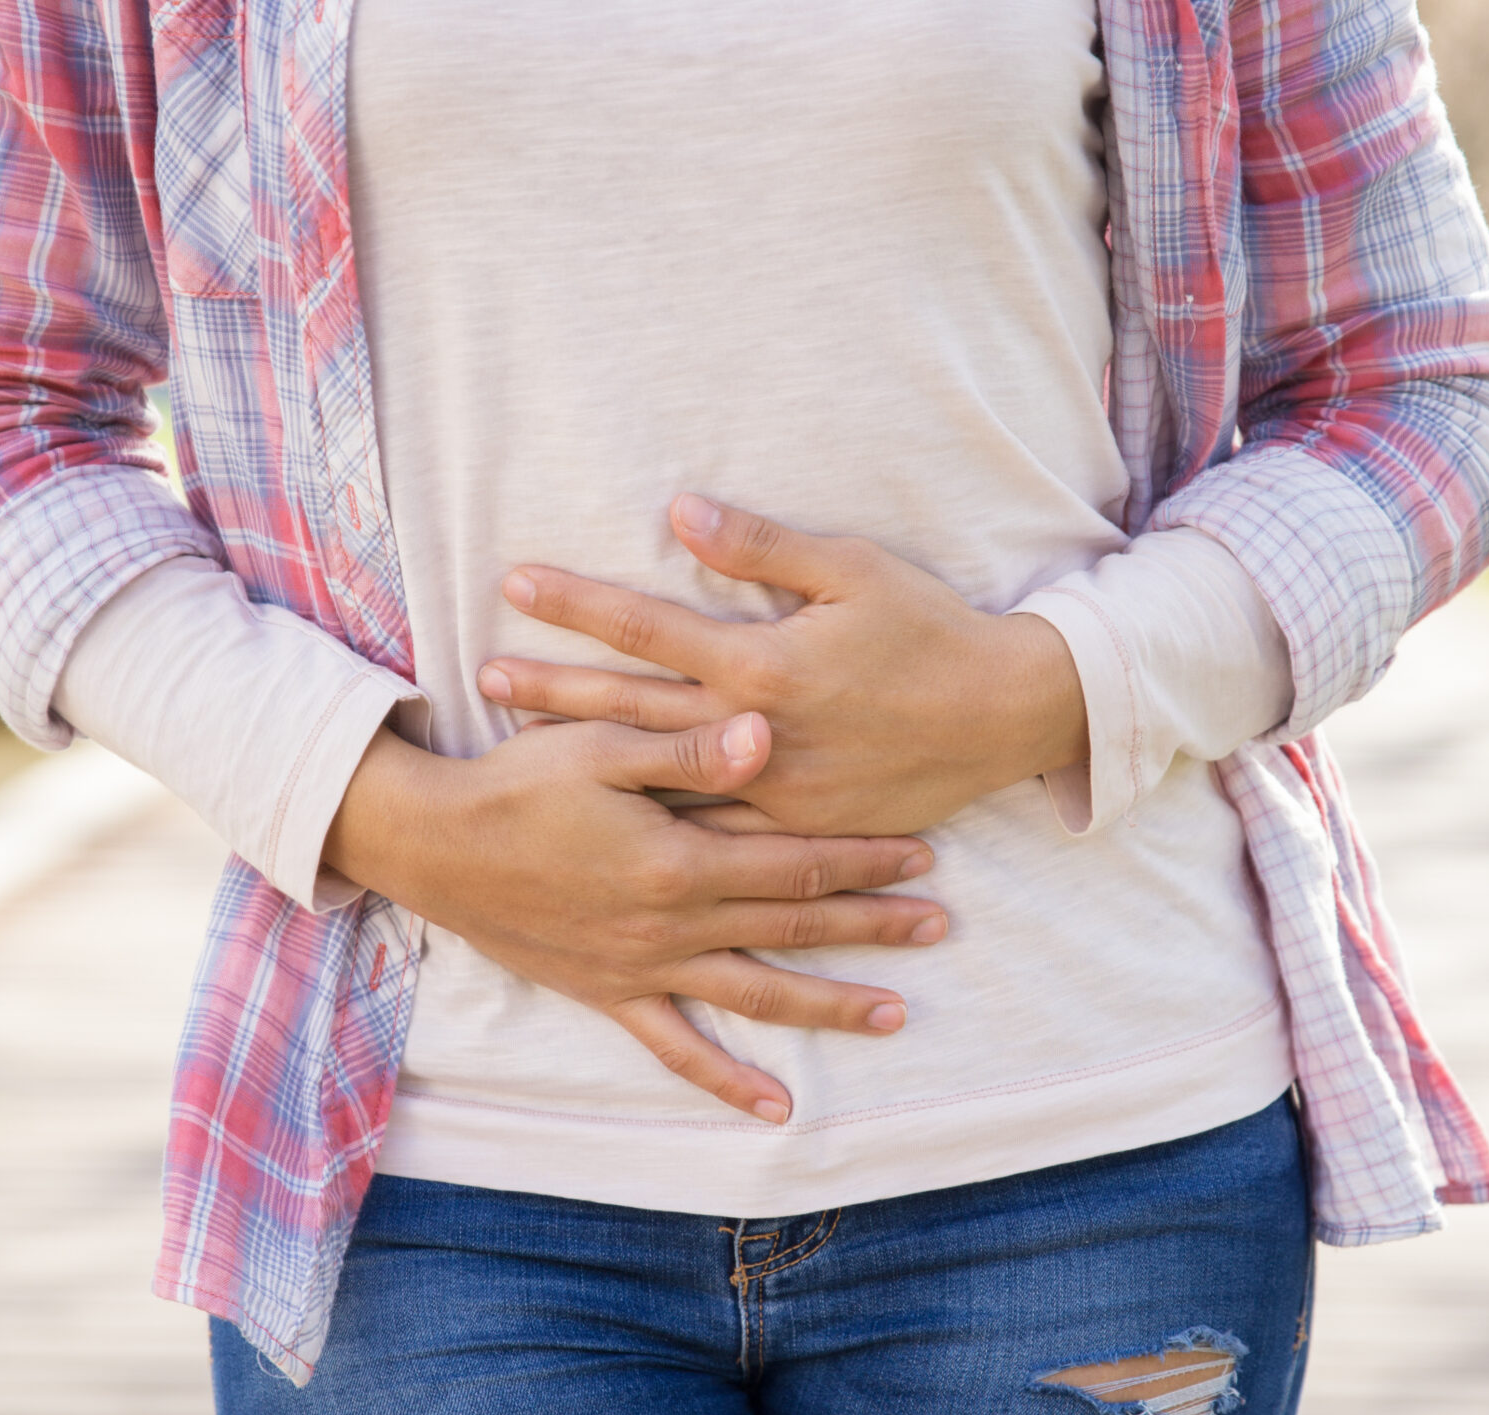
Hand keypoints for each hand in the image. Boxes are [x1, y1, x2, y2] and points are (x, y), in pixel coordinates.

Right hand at [324, 711, 946, 1122]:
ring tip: (896, 1014)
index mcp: (678, 859)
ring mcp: (642, 968)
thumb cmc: (515, 782)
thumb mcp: (600, 745)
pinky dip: (727, 1080)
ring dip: (829, 1004)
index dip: (862, 857)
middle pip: (793, 928)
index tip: (923, 853)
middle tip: (939, 927)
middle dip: (872, 925)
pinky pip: (677, 1048)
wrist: (432, 845)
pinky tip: (775, 1107)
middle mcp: (671, 924)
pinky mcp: (609, 994)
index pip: (794, 861)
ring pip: (756, 994)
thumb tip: (767, 735)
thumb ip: (687, 747)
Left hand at [477, 495, 1089, 835]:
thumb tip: (681, 509)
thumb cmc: (930, 631)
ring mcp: (772, 791)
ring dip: (587, 760)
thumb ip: (761, 547)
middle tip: (484, 678)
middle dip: (553, 689)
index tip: (515, 583)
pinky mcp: (795, 829)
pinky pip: (711, 829)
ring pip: (658, 777)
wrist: (1003, 718)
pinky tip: (606, 816)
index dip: (577, 602)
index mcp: (763, 664)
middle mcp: (755, 734)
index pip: (647, 628)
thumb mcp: (852, 569)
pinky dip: (653, 819)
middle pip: (630, 709)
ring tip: (520, 751)